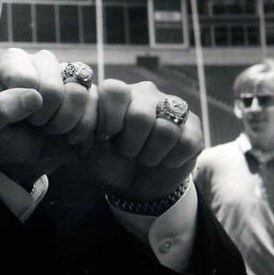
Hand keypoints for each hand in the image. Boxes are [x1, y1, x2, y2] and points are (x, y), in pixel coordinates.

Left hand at [0, 48, 97, 188]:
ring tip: (50, 127)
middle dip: (43, 117)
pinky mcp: (90, 92)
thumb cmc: (1, 136)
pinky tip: (68, 132)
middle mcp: (42, 61)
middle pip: (53, 89)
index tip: (15, 116)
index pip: (26, 80)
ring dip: (63, 123)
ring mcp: (69, 75)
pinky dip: (82, 128)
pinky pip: (97, 105)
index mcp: (13, 61)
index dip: (23, 107)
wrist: (23, 157)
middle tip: (34, 123)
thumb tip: (33, 97)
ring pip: (79, 94)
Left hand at [85, 80, 201, 200]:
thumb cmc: (109, 160)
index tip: (106, 137)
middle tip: (128, 152)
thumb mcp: (87, 149)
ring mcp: (172, 106)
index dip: (110, 118)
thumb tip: (79, 123)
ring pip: (165, 130)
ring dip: (151, 154)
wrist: (137, 184)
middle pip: (141, 116)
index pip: (114, 90)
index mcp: (117, 94)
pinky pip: (186, 142)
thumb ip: (80, 131)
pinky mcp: (194, 125)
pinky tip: (164, 160)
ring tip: (145, 157)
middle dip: (131, 144)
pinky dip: (171, 159)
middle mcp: (145, 93)